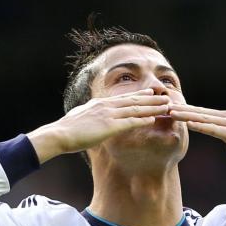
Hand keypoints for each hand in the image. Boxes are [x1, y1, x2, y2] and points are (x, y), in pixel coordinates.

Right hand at [28, 89, 169, 162]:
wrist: (59, 134)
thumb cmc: (67, 129)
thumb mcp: (80, 116)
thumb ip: (90, 114)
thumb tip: (93, 115)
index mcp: (100, 103)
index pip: (124, 97)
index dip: (139, 94)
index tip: (150, 91)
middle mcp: (106, 106)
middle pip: (133, 100)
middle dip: (151, 98)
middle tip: (165, 96)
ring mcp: (108, 115)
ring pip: (135, 109)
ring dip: (152, 107)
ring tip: (165, 106)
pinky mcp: (108, 127)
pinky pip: (129, 122)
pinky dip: (142, 120)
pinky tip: (152, 119)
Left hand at [169, 104, 225, 169]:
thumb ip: (221, 132)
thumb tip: (210, 130)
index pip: (202, 112)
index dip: (185, 110)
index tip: (169, 108)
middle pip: (200, 112)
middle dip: (181, 109)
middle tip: (163, 106)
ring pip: (204, 118)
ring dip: (186, 115)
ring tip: (171, 113)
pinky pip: (214, 129)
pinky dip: (200, 126)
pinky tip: (189, 124)